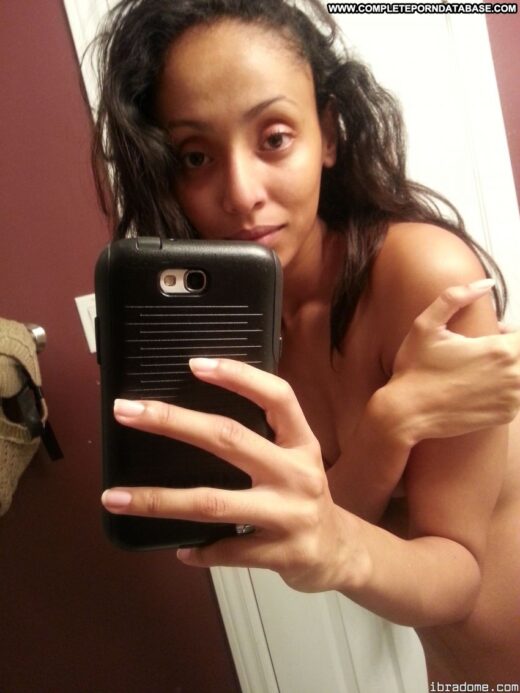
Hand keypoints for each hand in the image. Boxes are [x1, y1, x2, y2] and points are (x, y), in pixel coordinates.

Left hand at [101, 358, 357, 592]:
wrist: (341, 553)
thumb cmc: (305, 497)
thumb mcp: (297, 459)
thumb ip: (261, 438)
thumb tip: (192, 419)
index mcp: (302, 443)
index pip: (277, 397)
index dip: (238, 376)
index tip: (194, 364)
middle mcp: (298, 473)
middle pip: (230, 438)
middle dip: (174, 422)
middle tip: (128, 411)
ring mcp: (289, 515)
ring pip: (213, 502)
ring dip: (159, 500)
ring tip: (115, 496)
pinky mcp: (280, 554)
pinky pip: (226, 552)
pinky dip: (197, 550)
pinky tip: (177, 549)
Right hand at [386, 280, 519, 442]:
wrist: (406, 413)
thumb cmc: (414, 368)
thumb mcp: (425, 325)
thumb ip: (455, 297)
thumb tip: (487, 283)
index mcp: (499, 351)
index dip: (511, 332)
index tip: (495, 332)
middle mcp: (513, 376)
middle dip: (510, 350)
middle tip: (482, 353)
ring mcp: (511, 398)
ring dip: (510, 370)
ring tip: (480, 371)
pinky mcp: (506, 415)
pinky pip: (518, 396)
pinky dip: (506, 390)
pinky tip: (478, 389)